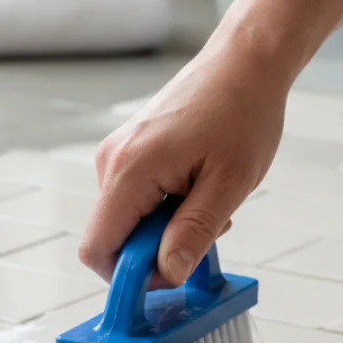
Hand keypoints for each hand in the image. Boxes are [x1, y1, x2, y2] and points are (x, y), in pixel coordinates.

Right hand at [79, 41, 287, 287]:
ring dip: (167, 228)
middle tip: (207, 227)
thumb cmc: (242, 113)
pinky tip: (198, 187)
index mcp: (130, 169)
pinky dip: (166, 209)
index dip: (127, 278)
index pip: (98, 249)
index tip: (170, 277)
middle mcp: (112, 162)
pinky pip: (136, 201)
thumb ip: (194, 232)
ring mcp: (117, 156)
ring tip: (208, 198)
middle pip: (113, 239)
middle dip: (157, 250)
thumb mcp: (229, 184)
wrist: (244, 64)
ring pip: (128, 222)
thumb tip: (166, 273)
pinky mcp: (128, 153)